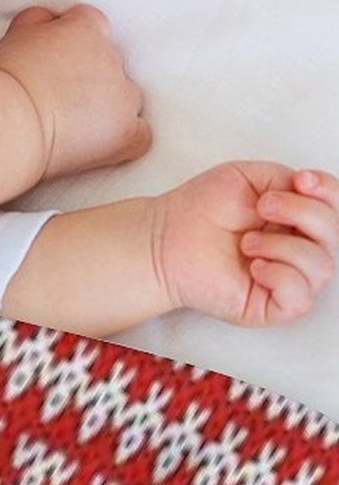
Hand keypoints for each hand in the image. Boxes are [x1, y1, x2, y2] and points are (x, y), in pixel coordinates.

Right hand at [0, 4, 149, 180]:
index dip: (72, 42)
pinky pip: (140, 133)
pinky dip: (125, 137)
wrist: (7, 121)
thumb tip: (51, 20)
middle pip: (109, 63)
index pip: (91, 25)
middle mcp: (112, 58)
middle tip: (56, 94)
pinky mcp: (126, 133)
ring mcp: (123, 97)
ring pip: (125, 97)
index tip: (55, 59)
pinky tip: (102, 142)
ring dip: (106, 106)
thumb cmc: (5, 79)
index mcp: (88, 29)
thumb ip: (40, 20)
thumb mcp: (16, 32)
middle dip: (89, 76)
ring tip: (72, 122)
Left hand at [154, 164, 338, 326]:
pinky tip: (253, 266)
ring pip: (322, 266)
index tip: (301, 180)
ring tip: (246, 242)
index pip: (337, 209)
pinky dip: (280, 276)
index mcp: (298, 220)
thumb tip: (312, 191)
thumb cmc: (200, 210)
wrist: (163, 238)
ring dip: (282, 246)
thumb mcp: (248, 178)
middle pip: (336, 235)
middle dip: (303, 213)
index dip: (330, 192)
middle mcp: (299, 250)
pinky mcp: (271, 306)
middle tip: (262, 207)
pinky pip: (300, 297)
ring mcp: (288, 279)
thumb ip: (287, 179)